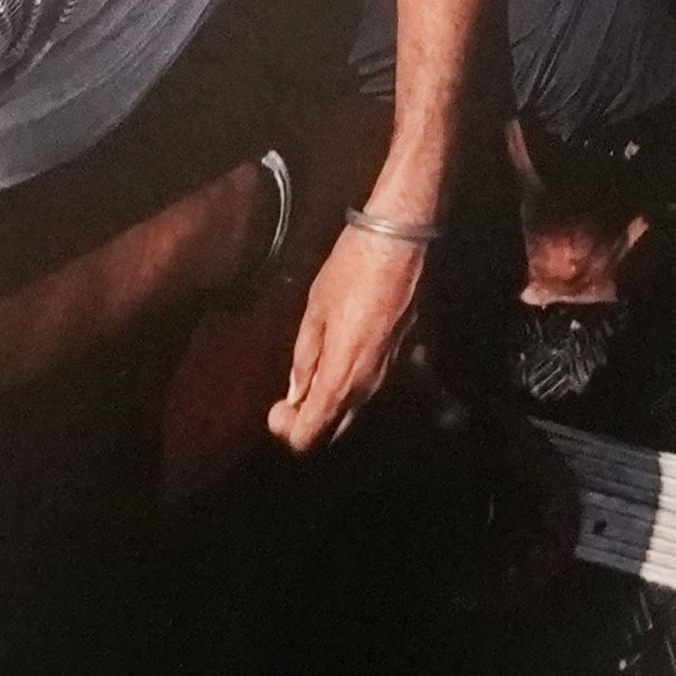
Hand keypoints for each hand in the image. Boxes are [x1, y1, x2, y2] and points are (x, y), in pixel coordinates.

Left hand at [270, 205, 430, 448]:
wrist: (398, 243)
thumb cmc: (351, 271)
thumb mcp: (316, 310)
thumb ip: (305, 357)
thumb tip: (295, 393)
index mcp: (341, 374)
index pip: (311, 433)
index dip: (288, 430)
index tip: (276, 409)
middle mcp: (366, 384)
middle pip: (332, 431)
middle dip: (306, 424)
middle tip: (286, 401)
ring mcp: (385, 373)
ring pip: (351, 411)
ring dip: (325, 406)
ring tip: (305, 379)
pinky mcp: (397, 359)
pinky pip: (365, 391)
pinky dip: (344, 390)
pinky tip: (331, 363)